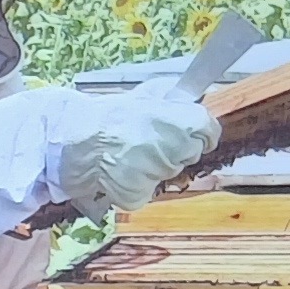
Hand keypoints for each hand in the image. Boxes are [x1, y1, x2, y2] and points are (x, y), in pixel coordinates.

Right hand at [57, 95, 218, 218]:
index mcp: (189, 121)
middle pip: (189, 154)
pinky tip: (120, 171)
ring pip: (167, 173)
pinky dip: (135, 184)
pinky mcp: (142, 195)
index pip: (211, 133)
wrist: (79, 139)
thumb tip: (190, 96)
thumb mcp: (146, 93)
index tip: (180, 129)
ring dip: (154, 166)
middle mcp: (182, 150)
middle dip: (175, 149)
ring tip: (128, 154)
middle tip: (147, 140)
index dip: (196, 131)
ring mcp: (162, 175)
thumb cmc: (112, 113)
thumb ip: (174, 96)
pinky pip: (145, 190)